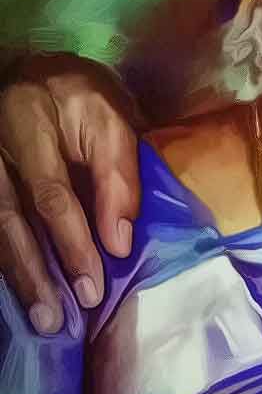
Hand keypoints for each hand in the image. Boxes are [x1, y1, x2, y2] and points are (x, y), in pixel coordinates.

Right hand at [0, 53, 141, 331]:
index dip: (73, 242)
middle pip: (10, 217)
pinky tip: (20, 291)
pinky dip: (5, 259)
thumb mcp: (114, 122)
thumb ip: (118, 178)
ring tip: (42, 318)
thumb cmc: (83, 100)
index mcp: (30, 121)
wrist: (38, 75)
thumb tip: (118, 243)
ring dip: (17, 275)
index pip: (51, 194)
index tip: (92, 286)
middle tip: (57, 319)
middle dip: (36, 272)